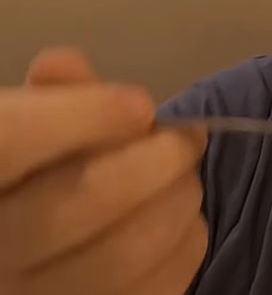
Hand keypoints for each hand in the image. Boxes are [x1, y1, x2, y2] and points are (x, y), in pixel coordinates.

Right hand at [0, 49, 207, 294]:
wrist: (30, 251)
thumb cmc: (33, 178)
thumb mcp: (26, 132)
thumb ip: (50, 100)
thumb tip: (64, 65)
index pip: (9, 142)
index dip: (82, 117)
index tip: (141, 104)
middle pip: (84, 200)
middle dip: (158, 160)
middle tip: (188, 138)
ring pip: (126, 253)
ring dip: (177, 202)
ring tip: (184, 179)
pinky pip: (154, 290)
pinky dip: (184, 246)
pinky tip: (179, 221)